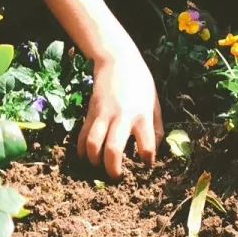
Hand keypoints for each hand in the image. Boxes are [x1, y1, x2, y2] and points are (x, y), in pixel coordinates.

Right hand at [77, 43, 163, 178]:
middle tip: (115, 177)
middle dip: (113, 169)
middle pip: (114, 149)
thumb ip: (156, 126)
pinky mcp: (91, 111)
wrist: (117, 59)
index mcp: (142, 114)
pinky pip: (83, 135)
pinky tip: (85, 156)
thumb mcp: (154, 101)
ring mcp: (104, 114)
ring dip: (94, 160)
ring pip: (94, 144)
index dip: (147, 160)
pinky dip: (82, 149)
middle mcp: (123, 116)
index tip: (146, 165)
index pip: (146, 145)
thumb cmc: (140, 82)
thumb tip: (155, 150)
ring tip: (98, 166)